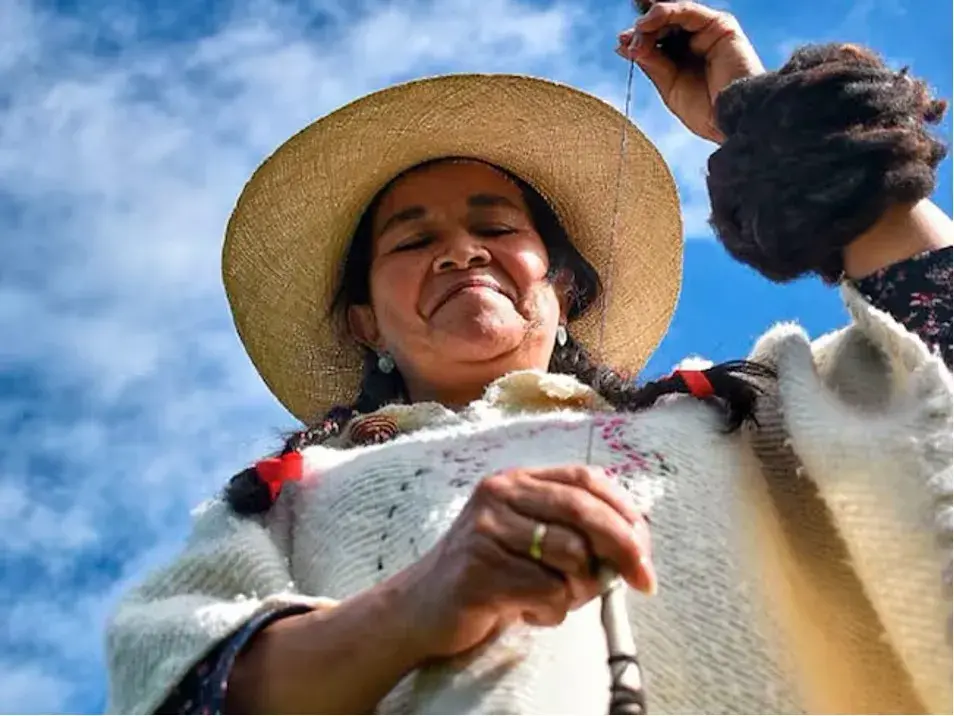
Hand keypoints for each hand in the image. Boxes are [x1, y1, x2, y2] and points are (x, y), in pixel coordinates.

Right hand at [400, 465, 655, 659]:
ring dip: (579, 590)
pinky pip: (548, 593)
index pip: (584, 478)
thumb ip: (573, 532)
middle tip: (644, 580)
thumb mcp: (529, 538)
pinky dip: (551, 612)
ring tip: (553, 600)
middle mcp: (499, 495)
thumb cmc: (490, 574)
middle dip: (624, 547)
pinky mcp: (479, 570)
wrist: (422, 607)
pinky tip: (527, 612)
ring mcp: (486, 530)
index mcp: (516, 480)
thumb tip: (635, 550)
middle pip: (583, 510)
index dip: (624, 510)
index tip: (646, 547)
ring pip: (570, 556)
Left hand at [617, 1, 764, 142]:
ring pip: (674, 15)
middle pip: (663, 26)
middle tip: (627, 41)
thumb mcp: (669, 87)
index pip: (658, 40)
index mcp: (684, 60)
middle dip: (642, 31)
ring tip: (638, 32)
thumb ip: (651, 63)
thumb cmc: (706, 111)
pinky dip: (667, 12)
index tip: (621, 43)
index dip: (639, 38)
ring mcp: (708, 33)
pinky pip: (689, 11)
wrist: (731, 119)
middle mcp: (697, 43)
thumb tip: (624, 46)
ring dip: (651, 22)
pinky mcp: (720, 26)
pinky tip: (649, 22)